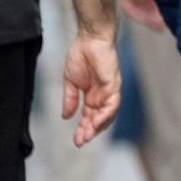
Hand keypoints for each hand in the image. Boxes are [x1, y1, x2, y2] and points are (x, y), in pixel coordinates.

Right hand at [63, 33, 122, 147]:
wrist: (88, 39)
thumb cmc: (80, 55)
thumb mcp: (70, 81)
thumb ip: (70, 99)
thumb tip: (66, 117)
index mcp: (91, 95)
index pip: (89, 116)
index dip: (83, 128)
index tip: (76, 140)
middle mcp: (102, 95)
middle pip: (98, 119)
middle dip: (89, 131)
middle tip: (80, 142)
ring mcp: (109, 91)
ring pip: (107, 115)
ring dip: (97, 126)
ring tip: (86, 136)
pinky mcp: (114, 85)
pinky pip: (112, 104)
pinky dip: (105, 115)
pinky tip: (96, 123)